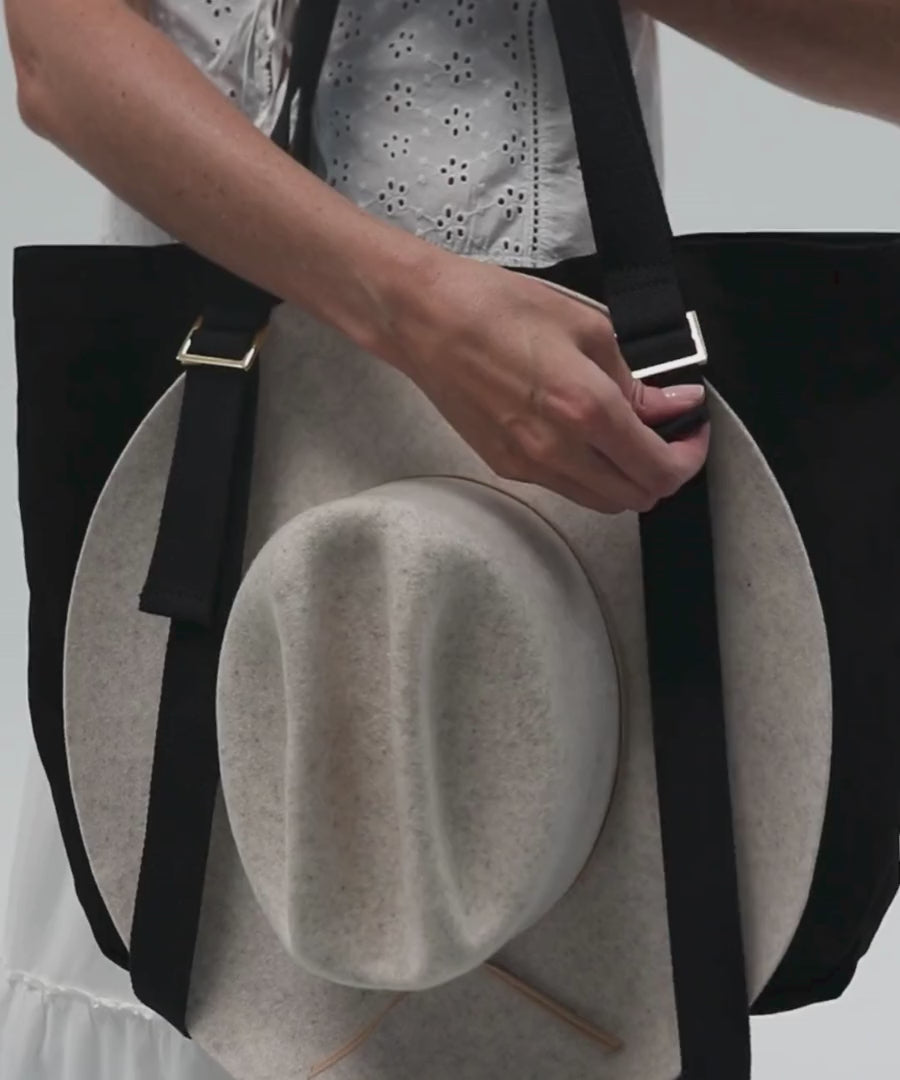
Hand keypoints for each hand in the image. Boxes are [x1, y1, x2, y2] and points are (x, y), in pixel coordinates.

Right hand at [374, 252, 709, 513]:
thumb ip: (636, 377)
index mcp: (586, 409)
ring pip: (599, 501)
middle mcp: (558, 449)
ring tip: (626, 433)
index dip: (689, 456)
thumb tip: (671, 405)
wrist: (425, 319)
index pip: (659, 468)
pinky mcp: (504, 465)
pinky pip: (563, 486)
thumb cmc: (496, 308)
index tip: (692, 430)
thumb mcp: (587, 326)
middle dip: (662, 470)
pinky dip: (587, 471)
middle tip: (666, 432)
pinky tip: (582, 433)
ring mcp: (528, 464)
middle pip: (635, 497)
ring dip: (625, 477)